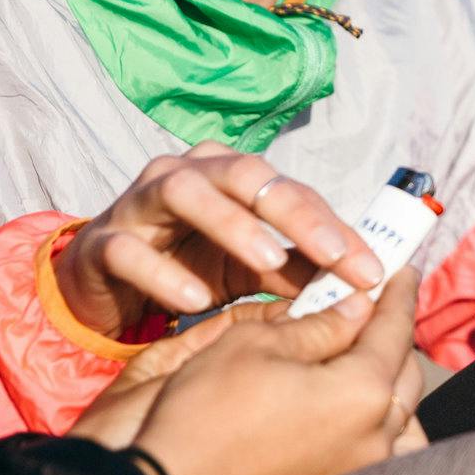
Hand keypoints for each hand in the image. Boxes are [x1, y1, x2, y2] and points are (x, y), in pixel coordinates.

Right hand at [57, 144, 380, 336]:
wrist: (107, 285)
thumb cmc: (188, 265)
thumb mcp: (249, 269)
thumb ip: (295, 270)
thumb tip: (357, 286)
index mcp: (231, 176)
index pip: (292, 191)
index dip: (334, 228)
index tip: (371, 271)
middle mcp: (188, 174)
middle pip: (246, 174)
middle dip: (295, 213)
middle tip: (333, 255)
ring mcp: (140, 202)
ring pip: (186, 192)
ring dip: (232, 225)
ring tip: (268, 261)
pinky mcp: (103, 242)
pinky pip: (131, 249)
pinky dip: (164, 273)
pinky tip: (195, 301)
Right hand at [72, 269, 426, 474]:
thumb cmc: (204, 413)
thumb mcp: (255, 344)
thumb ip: (319, 325)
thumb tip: (358, 307)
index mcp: (361, 392)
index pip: (394, 330)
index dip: (398, 294)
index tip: (402, 271)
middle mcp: (375, 436)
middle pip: (406, 374)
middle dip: (395, 336)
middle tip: (379, 307)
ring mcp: (360, 470)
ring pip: (403, 417)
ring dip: (393, 383)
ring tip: (367, 358)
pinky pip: (384, 450)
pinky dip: (385, 426)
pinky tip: (359, 410)